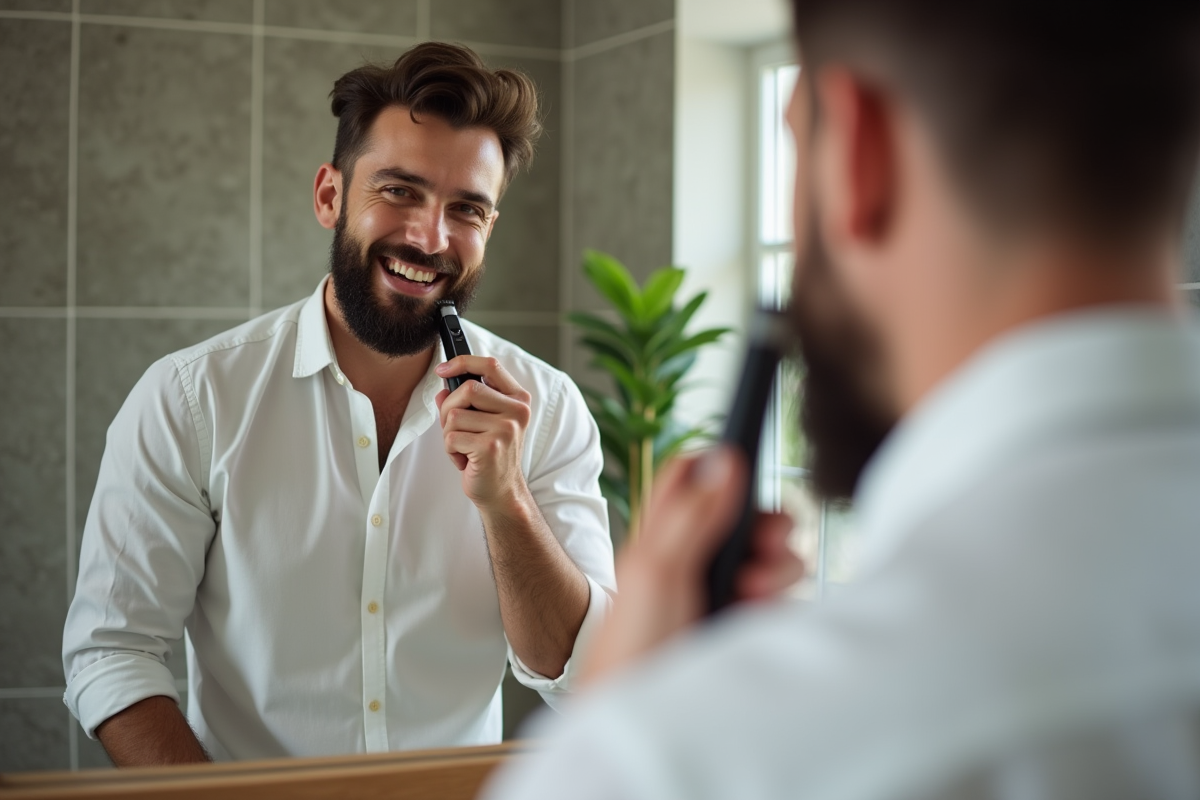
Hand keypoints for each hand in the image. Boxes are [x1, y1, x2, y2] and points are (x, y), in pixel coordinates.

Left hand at [435, 355, 532, 508]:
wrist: (501, 491)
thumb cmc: (490, 454)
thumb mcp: (482, 421)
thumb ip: (465, 401)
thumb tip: (443, 387)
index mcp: (518, 400)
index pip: (491, 365)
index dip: (463, 362)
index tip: (443, 369)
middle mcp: (516, 411)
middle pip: (467, 389)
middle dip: (449, 408)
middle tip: (454, 428)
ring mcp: (506, 429)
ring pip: (454, 415)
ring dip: (449, 433)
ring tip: (464, 447)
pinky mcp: (490, 447)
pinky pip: (451, 437)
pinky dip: (450, 451)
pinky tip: (465, 459)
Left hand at [582, 447, 804, 683]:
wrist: (642, 725)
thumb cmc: (629, 650)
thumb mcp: (657, 571)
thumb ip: (691, 514)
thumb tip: (723, 458)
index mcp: (664, 535)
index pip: (695, 478)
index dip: (722, 467)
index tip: (745, 470)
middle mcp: (694, 560)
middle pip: (749, 517)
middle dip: (769, 528)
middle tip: (761, 550)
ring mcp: (720, 594)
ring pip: (772, 558)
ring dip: (777, 568)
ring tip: (752, 592)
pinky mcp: (741, 628)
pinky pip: (780, 600)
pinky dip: (779, 602)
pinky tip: (756, 616)